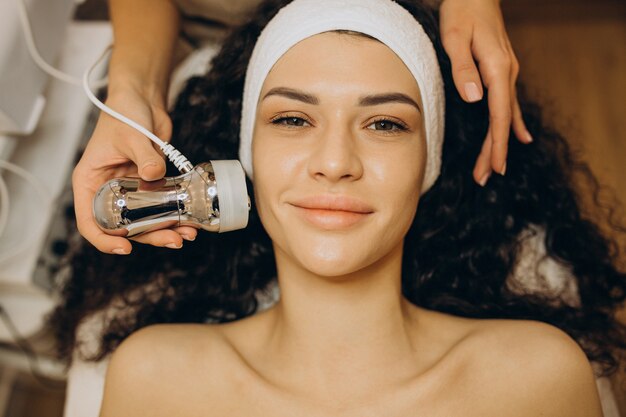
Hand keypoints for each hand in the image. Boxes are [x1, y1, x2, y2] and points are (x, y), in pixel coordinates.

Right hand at [72, 87, 197, 253]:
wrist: (142, 101)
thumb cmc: (124, 114)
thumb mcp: (131, 134)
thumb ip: (144, 155)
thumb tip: (154, 174)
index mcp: (90, 182)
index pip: (89, 221)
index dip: (104, 240)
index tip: (125, 248)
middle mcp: (108, 191)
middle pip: (124, 227)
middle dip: (149, 237)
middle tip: (173, 240)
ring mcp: (130, 190)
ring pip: (146, 221)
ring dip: (166, 230)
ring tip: (188, 234)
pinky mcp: (150, 185)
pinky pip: (161, 207)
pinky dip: (175, 216)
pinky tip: (192, 221)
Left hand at [439, 0, 532, 184]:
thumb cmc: (461, 11)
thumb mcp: (455, 38)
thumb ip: (463, 68)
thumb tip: (474, 98)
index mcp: (498, 69)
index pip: (498, 115)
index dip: (497, 144)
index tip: (494, 167)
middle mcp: (507, 73)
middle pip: (503, 120)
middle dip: (494, 151)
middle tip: (484, 177)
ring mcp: (507, 72)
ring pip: (505, 114)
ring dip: (499, 141)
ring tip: (493, 167)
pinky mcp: (501, 70)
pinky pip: (509, 103)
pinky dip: (512, 122)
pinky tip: (520, 136)